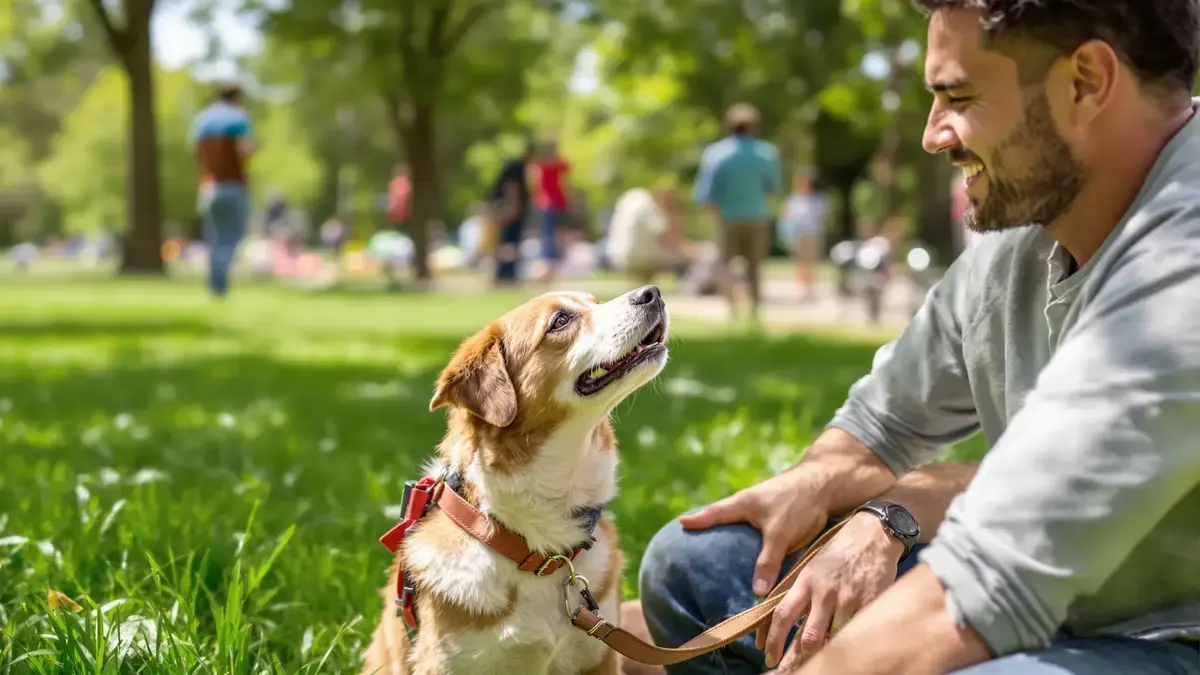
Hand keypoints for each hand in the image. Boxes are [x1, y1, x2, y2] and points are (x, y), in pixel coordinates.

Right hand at [679, 470, 830, 598]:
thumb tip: (756, 592)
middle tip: (693, 539)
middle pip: (724, 518)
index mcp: (743, 504)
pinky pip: (759, 535)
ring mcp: (763, 512)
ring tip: (720, 554)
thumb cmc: (798, 502)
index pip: (714, 513)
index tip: (680, 523)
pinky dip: (753, 544)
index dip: (698, 520)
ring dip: (733, 537)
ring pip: (742, 528)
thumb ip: (767, 562)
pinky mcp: (778, 520)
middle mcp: (749, 507)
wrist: (826, 487)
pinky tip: (753, 557)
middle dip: (711, 528)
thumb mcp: (781, 534)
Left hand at [760, 512, 904, 670]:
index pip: (783, 615)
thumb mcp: (813, 565)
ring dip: (822, 658)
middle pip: (807, 637)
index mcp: (806, 581)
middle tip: (788, 673)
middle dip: (796, 660)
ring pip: (832, 640)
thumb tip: (784, 617)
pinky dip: (845, 645)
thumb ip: (800, 591)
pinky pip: (855, 633)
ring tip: (813, 668)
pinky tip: (840, 653)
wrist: (874, 534)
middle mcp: (825, 592)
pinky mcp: (870, 604)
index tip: (768, 656)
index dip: (773, 640)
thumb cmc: (840, 550)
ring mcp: (848, 600)